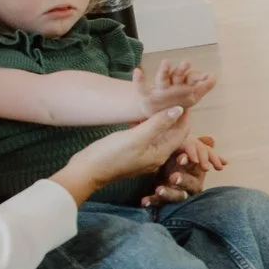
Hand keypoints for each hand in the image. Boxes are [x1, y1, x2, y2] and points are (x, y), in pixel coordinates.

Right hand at [50, 107, 191, 204]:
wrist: (85, 171)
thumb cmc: (110, 155)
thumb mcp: (136, 137)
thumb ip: (158, 124)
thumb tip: (179, 109)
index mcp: (160, 153)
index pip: (181, 132)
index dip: (183, 115)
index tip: (183, 98)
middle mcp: (155, 156)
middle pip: (171, 134)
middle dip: (173, 116)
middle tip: (171, 98)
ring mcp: (143, 155)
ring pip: (158, 134)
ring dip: (158, 119)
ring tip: (157, 102)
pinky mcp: (132, 153)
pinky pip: (145, 137)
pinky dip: (146, 125)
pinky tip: (139, 115)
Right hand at [133, 58, 215, 112]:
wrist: (153, 107)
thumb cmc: (175, 99)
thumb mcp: (190, 96)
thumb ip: (202, 87)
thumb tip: (214, 77)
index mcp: (183, 85)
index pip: (191, 79)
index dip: (199, 78)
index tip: (208, 76)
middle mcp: (171, 83)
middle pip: (178, 76)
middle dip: (182, 69)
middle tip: (187, 63)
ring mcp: (159, 87)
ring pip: (162, 78)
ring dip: (164, 70)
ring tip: (166, 62)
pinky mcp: (145, 92)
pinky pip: (140, 87)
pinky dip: (138, 79)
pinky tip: (137, 71)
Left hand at [139, 135, 224, 206]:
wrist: (158, 168)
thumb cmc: (173, 160)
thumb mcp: (180, 151)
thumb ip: (189, 146)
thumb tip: (210, 139)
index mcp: (196, 170)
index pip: (197, 167)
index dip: (189, 163)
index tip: (180, 159)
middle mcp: (191, 184)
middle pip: (191, 184)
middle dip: (183, 180)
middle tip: (174, 177)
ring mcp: (179, 194)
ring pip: (178, 196)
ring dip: (169, 193)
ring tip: (159, 190)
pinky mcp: (165, 202)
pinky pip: (160, 204)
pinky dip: (152, 202)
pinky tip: (144, 201)